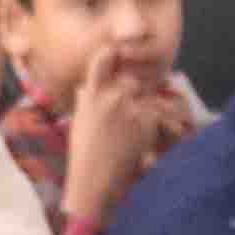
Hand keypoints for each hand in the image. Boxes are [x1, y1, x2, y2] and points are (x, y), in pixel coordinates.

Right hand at [60, 45, 187, 227]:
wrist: (95, 180)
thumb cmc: (83, 153)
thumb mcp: (79, 120)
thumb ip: (87, 99)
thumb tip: (89, 85)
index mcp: (91, 94)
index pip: (103, 58)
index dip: (112, 53)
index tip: (117, 56)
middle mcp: (111, 96)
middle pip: (132, 80)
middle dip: (132, 93)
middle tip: (126, 114)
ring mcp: (131, 108)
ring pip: (145, 98)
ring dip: (143, 110)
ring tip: (129, 131)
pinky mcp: (147, 121)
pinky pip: (155, 113)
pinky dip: (152, 124)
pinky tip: (139, 139)